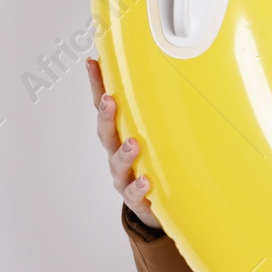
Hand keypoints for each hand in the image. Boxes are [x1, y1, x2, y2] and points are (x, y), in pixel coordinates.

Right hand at [86, 57, 160, 229]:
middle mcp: (118, 154)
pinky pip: (134, 194)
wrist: (155, 207)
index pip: (105, 107)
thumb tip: (179, 74)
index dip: (97, 85)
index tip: (93, 63)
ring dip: (124, 153)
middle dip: (106, 116)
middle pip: (106, 133)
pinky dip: (138, 188)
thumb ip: (160, 111)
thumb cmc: (154, 164)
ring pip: (118, 164)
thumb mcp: (155, 135)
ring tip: (133, 143)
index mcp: (120, 135)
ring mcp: (125, 177)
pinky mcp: (137, 200)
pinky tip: (145, 181)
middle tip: (109, 100)